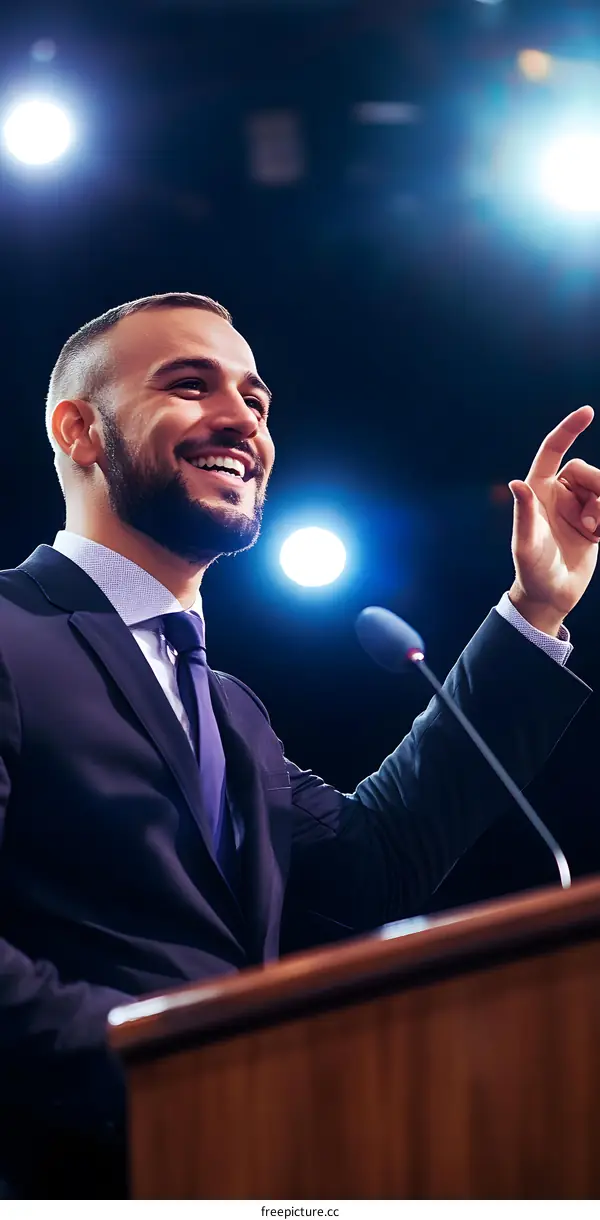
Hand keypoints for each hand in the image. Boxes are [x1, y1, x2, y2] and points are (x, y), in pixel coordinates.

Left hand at [509, 405, 599, 635]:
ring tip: (593, 532)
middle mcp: (558, 492)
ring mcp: (578, 505)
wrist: (551, 594)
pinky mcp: (594, 520)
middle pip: (588, 470)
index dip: (569, 429)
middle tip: (589, 523)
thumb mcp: (526, 544)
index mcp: (538, 489)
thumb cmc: (532, 570)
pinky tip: (599, 538)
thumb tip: (516, 483)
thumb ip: (524, 513)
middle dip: (597, 490)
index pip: (553, 450)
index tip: (588, 412)